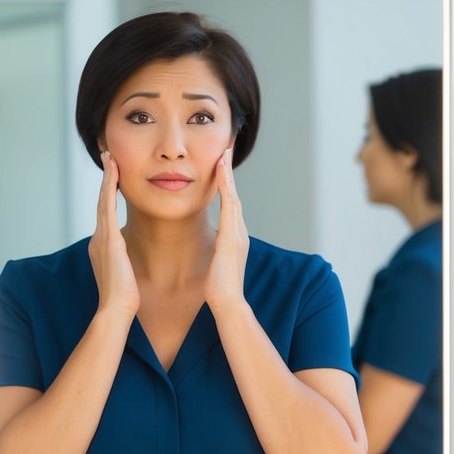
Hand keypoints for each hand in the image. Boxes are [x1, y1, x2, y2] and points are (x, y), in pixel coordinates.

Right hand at [88, 151, 139, 319]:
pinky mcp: (108, 239)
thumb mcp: (125, 274)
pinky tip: (113, 173)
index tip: (114, 177)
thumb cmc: (125, 299)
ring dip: (107, 178)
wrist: (117, 310)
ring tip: (110, 158)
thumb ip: (126, 263)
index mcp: (104, 247)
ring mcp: (101, 238)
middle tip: (108, 158)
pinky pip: (107, 207)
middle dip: (105, 180)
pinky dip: (109, 189)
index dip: (109, 194)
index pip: (106, 214)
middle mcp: (99, 239)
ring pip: (102, 200)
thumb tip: (130, 261)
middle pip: (101, 201)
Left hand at [206, 148, 249, 312]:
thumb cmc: (219, 290)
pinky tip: (221, 174)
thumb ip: (217, 254)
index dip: (226, 184)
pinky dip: (227, 189)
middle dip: (229, 172)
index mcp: (233, 237)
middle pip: (234, 195)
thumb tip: (214, 251)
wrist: (227, 303)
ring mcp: (238, 233)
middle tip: (226, 149)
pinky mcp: (233, 237)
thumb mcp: (217, 265)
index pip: (229, 205)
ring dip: (229, 175)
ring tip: (224, 154)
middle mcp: (239, 231)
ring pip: (233, 197)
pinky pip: (230, 207)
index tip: (220, 165)